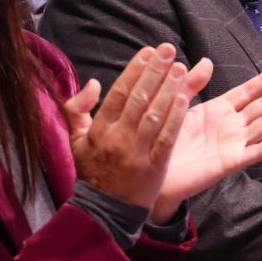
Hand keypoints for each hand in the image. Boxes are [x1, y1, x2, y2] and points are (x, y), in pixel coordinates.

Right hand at [65, 44, 197, 209]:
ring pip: (154, 115)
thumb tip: (94, 83)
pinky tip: (185, 100)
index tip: (149, 51)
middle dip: (155, 71)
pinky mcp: (154, 167)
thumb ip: (78, 109)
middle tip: (169, 50)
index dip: (135, 70)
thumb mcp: (76, 140)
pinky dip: (175, 119)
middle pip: (139, 99)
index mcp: (99, 130)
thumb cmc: (93, 170)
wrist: (104, 210)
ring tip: (181, 68)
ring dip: (169, 89)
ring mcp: (136, 153)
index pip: (119, 93)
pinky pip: (166, 139)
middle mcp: (117, 138)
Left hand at [152, 65, 261, 221]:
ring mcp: (233, 143)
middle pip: (261, 105)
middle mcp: (230, 125)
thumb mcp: (177, 104)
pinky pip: (257, 151)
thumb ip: (192, 83)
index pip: (247, 91)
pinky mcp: (232, 161)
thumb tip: (207, 60)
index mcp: (218, 109)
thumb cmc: (163, 139)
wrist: (154, 172)